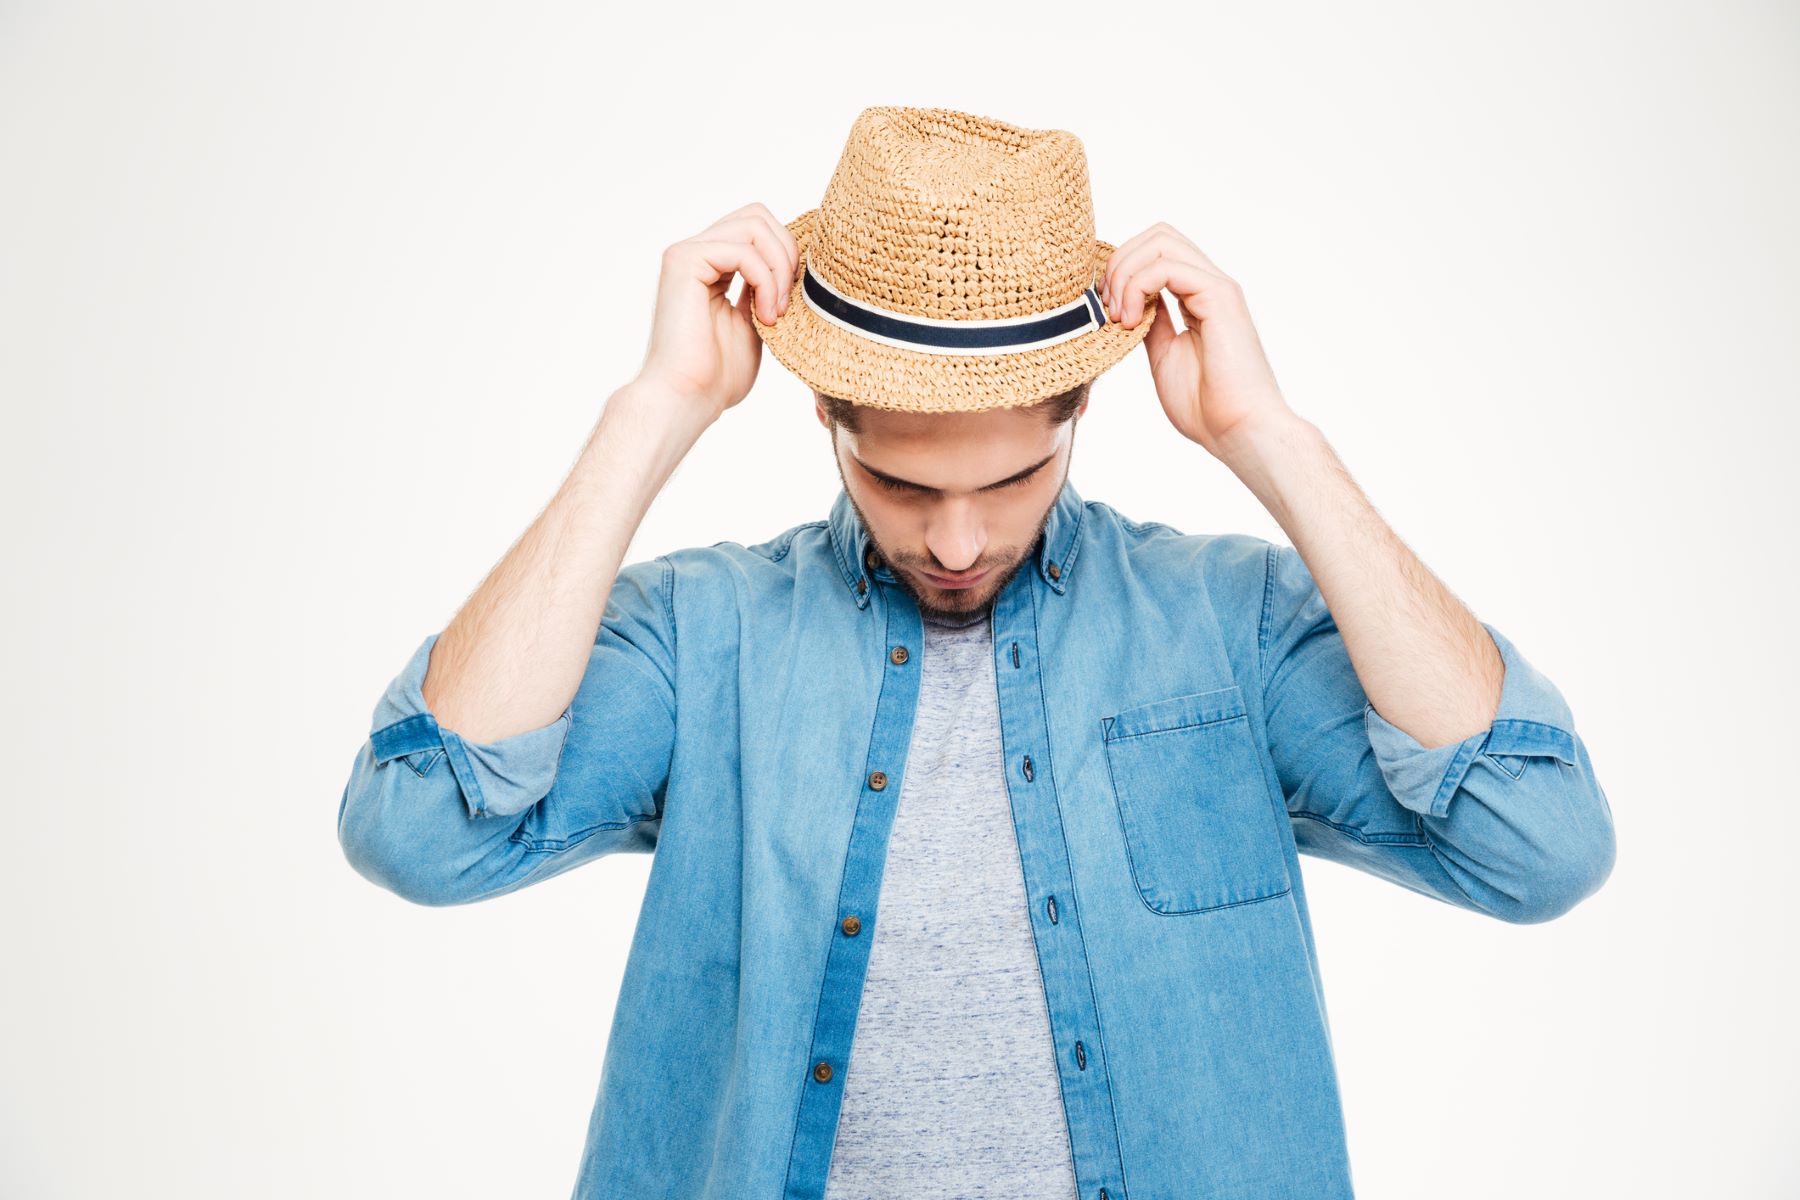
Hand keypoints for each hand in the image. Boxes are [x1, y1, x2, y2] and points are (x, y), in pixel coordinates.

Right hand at [632, 202, 798, 422]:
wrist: (686, 399)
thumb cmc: (717, 376)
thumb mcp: (755, 324)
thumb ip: (767, 290)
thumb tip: (794, 262)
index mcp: (711, 266)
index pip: (758, 229)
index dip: (786, 255)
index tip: (792, 301)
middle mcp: (697, 253)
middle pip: (757, 215)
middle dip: (787, 253)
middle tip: (788, 301)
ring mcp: (687, 253)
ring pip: (754, 224)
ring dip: (779, 267)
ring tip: (776, 311)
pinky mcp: (684, 261)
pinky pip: (743, 250)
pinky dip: (766, 280)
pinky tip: (765, 315)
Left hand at [1100, 223, 1295, 457]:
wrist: (1238, 430)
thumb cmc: (1207, 406)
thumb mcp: (1163, 355)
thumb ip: (1150, 323)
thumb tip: (1128, 302)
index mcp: (1197, 297)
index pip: (1155, 252)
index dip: (1121, 270)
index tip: (1105, 311)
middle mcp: (1209, 284)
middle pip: (1157, 235)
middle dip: (1119, 262)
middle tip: (1108, 308)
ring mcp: (1216, 286)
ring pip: (1160, 240)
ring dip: (1125, 272)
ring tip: (1119, 316)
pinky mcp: (1220, 295)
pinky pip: (1167, 266)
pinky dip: (1137, 286)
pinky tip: (1131, 321)